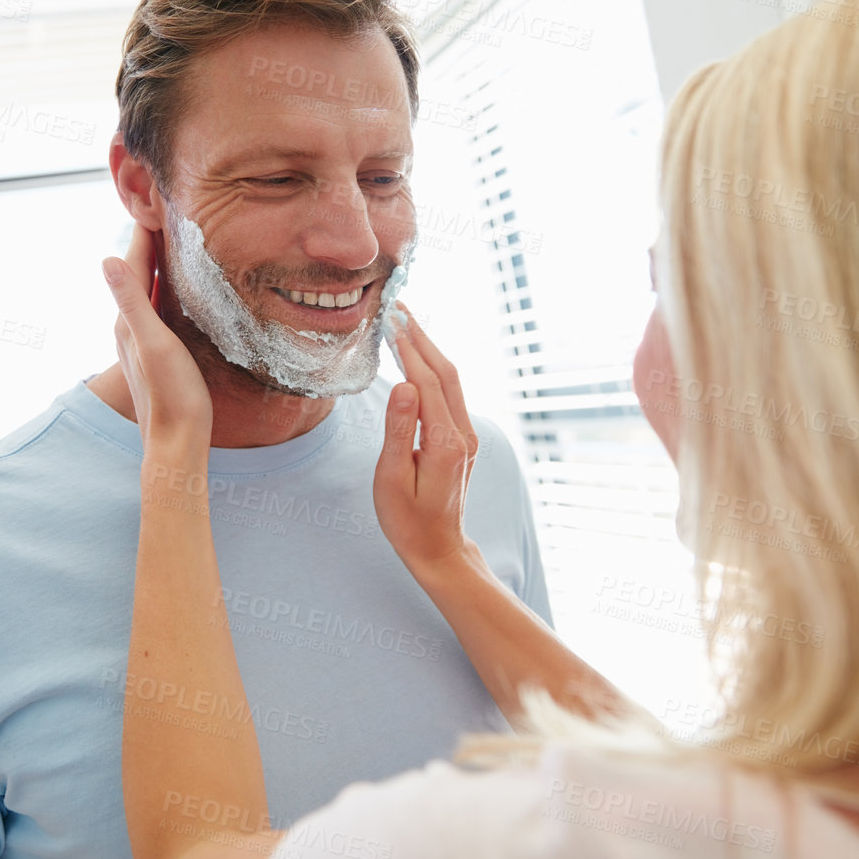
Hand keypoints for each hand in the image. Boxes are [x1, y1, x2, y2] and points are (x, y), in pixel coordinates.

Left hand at [102, 223, 212, 444]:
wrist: (176, 443)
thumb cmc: (171, 396)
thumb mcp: (153, 343)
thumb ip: (131, 302)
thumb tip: (106, 259)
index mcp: (129, 319)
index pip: (133, 262)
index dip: (142, 230)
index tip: (151, 197)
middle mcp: (131, 325)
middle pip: (138, 271)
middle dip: (149, 239)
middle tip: (162, 207)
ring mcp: (144, 339)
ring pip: (148, 288)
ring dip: (157, 262)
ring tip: (171, 237)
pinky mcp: (158, 350)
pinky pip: (160, 306)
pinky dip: (166, 286)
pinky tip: (176, 288)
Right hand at [373, 305, 479, 572]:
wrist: (439, 549)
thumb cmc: (408, 520)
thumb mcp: (392, 479)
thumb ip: (399, 431)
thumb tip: (404, 385)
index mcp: (445, 443)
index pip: (427, 382)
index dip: (409, 348)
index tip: (391, 319)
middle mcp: (462, 434)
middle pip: (446, 373)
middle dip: (422, 338)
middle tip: (398, 309)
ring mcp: (466, 436)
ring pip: (451, 380)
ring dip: (429, 349)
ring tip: (405, 324)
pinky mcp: (461, 440)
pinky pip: (449, 394)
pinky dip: (433, 369)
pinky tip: (417, 358)